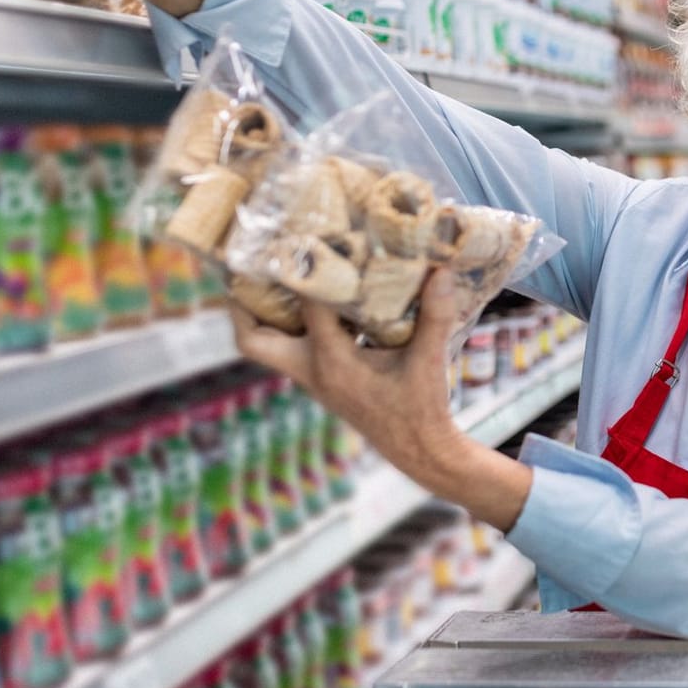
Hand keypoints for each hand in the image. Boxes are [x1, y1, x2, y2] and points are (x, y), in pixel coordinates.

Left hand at [232, 270, 464, 498]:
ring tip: (272, 277)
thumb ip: (436, 316)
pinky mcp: (321, 384)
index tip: (313, 237)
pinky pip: (288, 351)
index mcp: (334, 363)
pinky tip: (311, 303)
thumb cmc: (422, 407)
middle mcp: (313, 372)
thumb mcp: (430, 359)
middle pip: (252, 340)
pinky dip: (290, 327)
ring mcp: (313, 380)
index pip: (309, 308)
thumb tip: (444, 271)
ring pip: (264, 347)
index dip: (308, 271)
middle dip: (244, 305)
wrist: (418, 450)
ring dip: (262, 316)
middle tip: (252, 268)